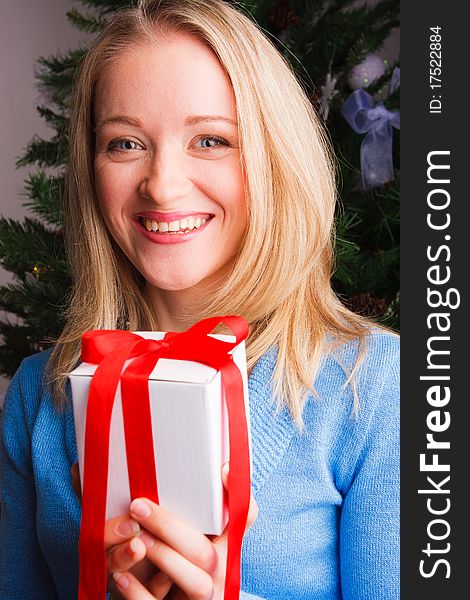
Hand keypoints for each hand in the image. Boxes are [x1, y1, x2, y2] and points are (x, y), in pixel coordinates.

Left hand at [111, 464, 257, 598]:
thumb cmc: (178, 570)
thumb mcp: (192, 544)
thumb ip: (197, 515)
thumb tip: (208, 468)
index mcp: (225, 552)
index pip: (244, 520)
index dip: (240, 498)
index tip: (223, 468)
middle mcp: (219, 576)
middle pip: (207, 553)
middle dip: (172, 528)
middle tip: (139, 506)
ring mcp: (203, 599)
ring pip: (196, 583)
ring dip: (164, 558)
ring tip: (137, 541)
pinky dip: (139, 594)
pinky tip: (121, 576)